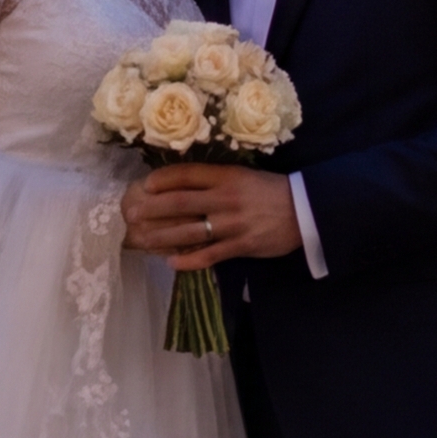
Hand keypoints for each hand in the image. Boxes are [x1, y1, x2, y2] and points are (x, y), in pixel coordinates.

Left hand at [124, 163, 298, 270]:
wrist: (306, 210)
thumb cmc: (271, 190)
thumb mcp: (243, 176)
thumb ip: (216, 181)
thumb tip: (181, 186)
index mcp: (226, 176)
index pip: (186, 175)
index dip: (162, 179)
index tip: (144, 185)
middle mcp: (225, 198)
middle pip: (179, 203)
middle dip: (151, 209)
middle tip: (130, 214)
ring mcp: (232, 224)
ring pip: (188, 230)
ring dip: (161, 236)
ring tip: (141, 239)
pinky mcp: (241, 246)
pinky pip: (209, 255)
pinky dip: (188, 259)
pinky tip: (171, 262)